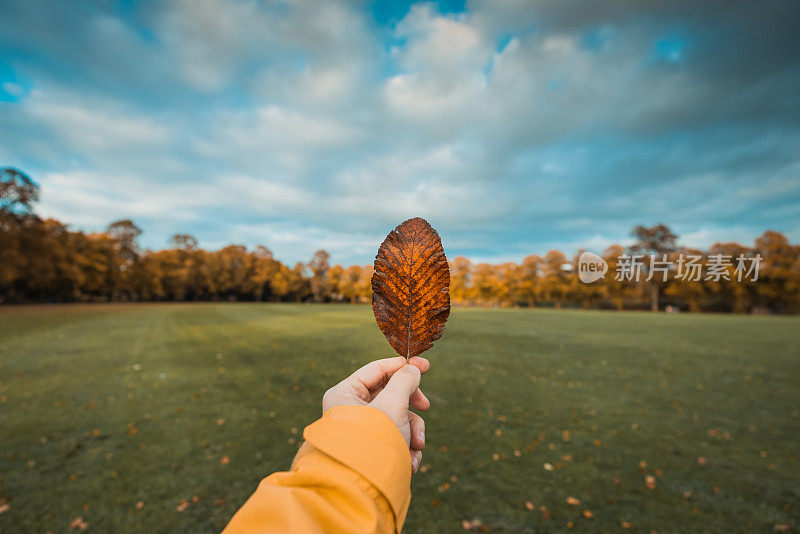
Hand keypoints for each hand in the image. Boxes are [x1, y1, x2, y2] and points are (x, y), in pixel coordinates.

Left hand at [322, 356, 429, 471]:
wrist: (365, 489)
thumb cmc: (374, 441)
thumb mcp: (393, 404)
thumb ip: (405, 382)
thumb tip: (412, 370)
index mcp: (344, 394)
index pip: (377, 370)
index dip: (403, 366)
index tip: (426, 365)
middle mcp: (350, 410)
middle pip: (389, 394)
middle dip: (411, 405)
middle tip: (425, 406)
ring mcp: (362, 430)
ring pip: (397, 417)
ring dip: (412, 430)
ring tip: (416, 444)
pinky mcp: (373, 447)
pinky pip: (395, 436)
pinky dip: (407, 446)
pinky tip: (410, 460)